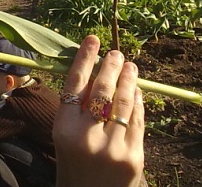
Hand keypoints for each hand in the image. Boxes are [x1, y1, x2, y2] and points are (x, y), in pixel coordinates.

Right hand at [53, 35, 144, 186]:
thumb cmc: (74, 162)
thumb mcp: (64, 135)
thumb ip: (77, 108)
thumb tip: (95, 73)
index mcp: (63, 128)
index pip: (75, 83)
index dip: (85, 58)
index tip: (93, 40)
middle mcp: (86, 136)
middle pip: (102, 89)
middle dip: (111, 66)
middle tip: (116, 53)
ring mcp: (112, 147)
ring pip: (123, 102)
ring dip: (128, 79)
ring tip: (129, 66)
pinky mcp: (133, 157)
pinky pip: (137, 121)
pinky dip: (137, 102)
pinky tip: (136, 91)